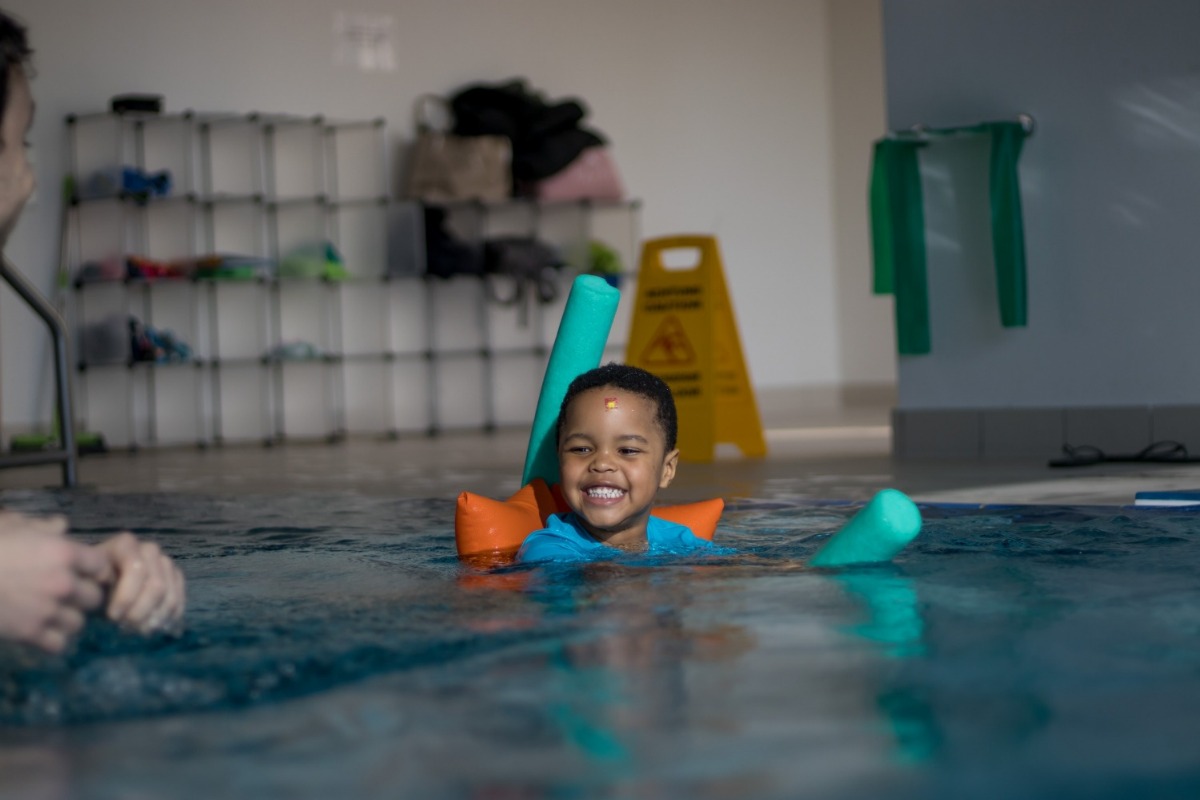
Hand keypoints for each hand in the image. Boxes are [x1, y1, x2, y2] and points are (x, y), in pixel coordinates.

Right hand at [0, 512, 111, 652]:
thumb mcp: (11, 525)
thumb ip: (42, 526)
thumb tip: (61, 524)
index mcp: (63, 553)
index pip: (101, 565)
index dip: (93, 569)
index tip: (83, 571)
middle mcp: (63, 583)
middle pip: (94, 596)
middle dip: (82, 595)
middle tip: (66, 594)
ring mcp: (48, 610)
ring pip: (78, 623)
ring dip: (67, 619)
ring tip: (52, 613)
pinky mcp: (30, 634)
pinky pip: (58, 644)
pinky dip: (52, 640)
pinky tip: (39, 631)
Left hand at [95, 532, 185, 634]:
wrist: (100, 587)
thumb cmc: (90, 585)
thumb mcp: (86, 585)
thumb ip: (95, 587)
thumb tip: (109, 598)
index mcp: (125, 544)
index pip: (136, 569)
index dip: (127, 596)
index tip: (112, 617)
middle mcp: (149, 549)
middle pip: (157, 585)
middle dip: (142, 611)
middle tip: (126, 628)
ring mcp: (165, 562)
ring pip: (169, 594)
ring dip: (156, 617)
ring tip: (139, 630)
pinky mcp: (175, 576)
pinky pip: (179, 597)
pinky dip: (170, 616)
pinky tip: (156, 627)